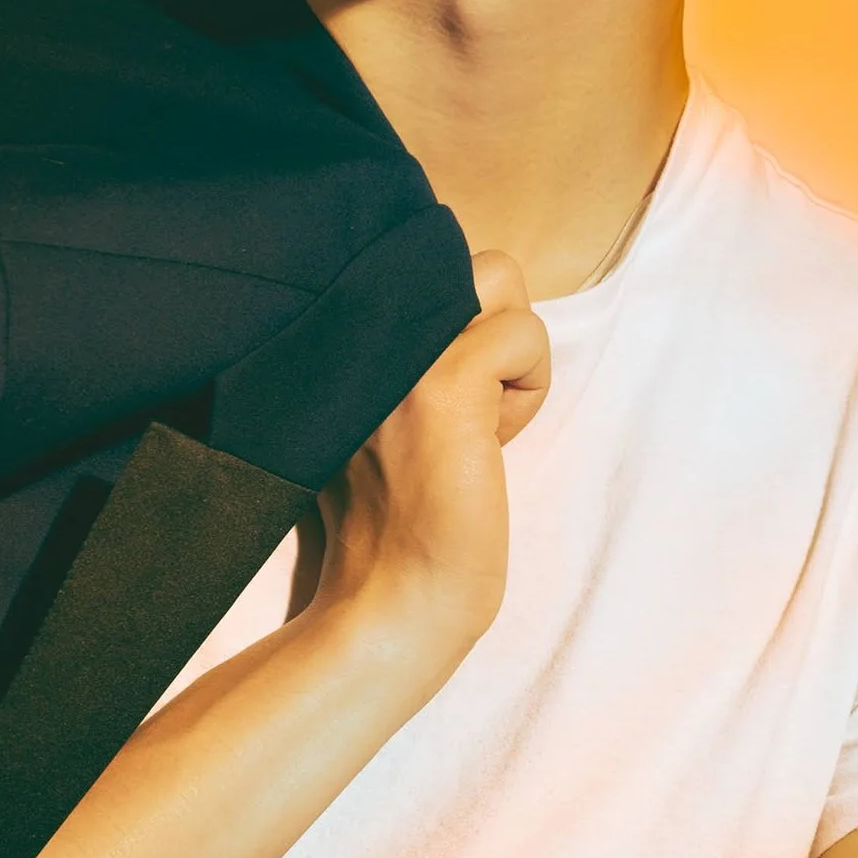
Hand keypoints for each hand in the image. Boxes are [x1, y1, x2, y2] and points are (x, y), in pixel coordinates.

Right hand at [314, 249, 548, 652]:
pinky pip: (525, 334)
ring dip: (507, 350)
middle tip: (462, 406)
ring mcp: (393, 350)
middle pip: (456, 256)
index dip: (449, 323)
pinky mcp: (444, 383)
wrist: (392, 601)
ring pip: (497, 278)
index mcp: (328, 333)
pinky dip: (528, 389)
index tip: (432, 406)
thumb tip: (464, 301)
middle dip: (483, 323)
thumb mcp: (376, 413)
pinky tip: (490, 447)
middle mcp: (349, 325)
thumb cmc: (394, 525)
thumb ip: (393, 350)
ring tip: (474, 422)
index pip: (413, 261)